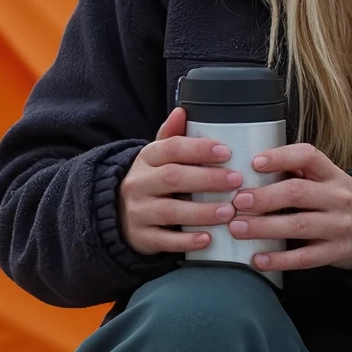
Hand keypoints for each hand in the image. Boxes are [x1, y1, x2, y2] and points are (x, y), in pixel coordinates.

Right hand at [117, 107, 243, 256]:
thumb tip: (182, 111)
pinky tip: (207, 239)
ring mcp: (138, 212)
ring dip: (201, 212)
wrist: (114, 213)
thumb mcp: (155, 158)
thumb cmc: (149, 182)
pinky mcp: (142, 237)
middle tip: (237, 181)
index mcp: (146, 159)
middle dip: (207, 179)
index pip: (171, 148)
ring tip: (229, 212)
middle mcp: (139, 183)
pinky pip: (164, 241)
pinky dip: (186, 241)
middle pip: (173, 178)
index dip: (199, 148)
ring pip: (169, 211)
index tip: (226, 151)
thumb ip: (171, 138)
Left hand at [229, 141, 351, 274]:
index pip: (308, 156)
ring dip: (264, 227)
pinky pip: (305, 257)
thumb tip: (250, 171)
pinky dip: (280, 260)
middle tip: (237, 202)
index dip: (280, 157)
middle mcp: (338, 197)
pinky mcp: (335, 252)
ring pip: (299, 225)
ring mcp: (339, 226)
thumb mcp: (327, 180)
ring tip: (237, 228)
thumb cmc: (337, 201)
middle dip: (264, 197)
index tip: (254, 163)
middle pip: (298, 192)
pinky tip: (258, 259)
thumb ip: (297, 173)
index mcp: (332, 174)